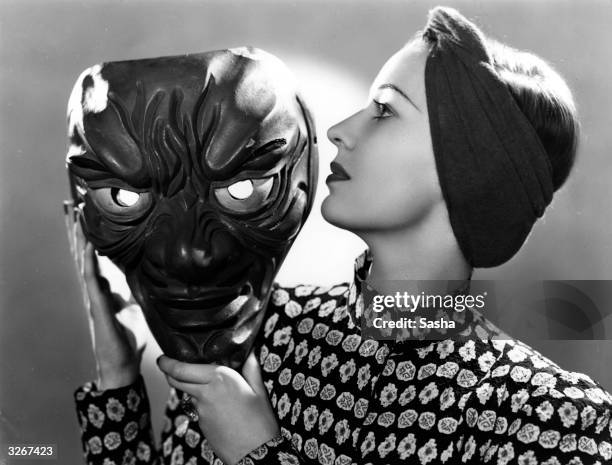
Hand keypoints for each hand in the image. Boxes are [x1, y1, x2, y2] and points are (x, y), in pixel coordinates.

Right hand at [66, 210, 146, 389]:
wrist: (122, 365)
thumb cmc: (128, 340)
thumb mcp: (136, 310)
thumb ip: (135, 294)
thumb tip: (145, 280)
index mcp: (105, 291)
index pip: (96, 259)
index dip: (91, 239)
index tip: (90, 218)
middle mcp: (96, 291)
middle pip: (84, 255)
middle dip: (79, 232)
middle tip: (74, 206)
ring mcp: (94, 298)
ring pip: (83, 262)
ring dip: (79, 238)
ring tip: (75, 215)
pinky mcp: (97, 306)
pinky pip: (91, 279)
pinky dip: (89, 260)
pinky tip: (89, 244)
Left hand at [157, 351, 279, 464]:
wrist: (255, 454)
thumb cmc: (260, 421)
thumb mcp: (259, 391)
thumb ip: (251, 368)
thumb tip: (250, 352)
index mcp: (220, 377)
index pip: (182, 368)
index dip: (168, 362)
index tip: (163, 358)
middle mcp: (206, 392)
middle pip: (176, 380)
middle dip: (168, 371)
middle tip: (166, 365)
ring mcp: (201, 410)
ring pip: (187, 394)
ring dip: (188, 387)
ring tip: (203, 384)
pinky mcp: (201, 424)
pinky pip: (197, 408)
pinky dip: (200, 403)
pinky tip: (216, 405)